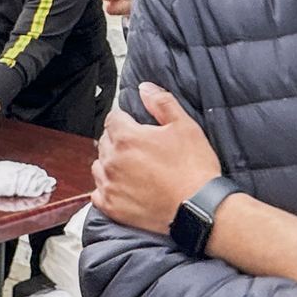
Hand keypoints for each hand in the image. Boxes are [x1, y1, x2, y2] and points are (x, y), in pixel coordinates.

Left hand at [92, 83, 222, 232]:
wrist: (198, 207)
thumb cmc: (194, 169)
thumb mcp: (185, 126)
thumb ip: (161, 103)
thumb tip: (145, 88)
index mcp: (127, 138)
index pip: (113, 118)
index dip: (126, 119)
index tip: (136, 126)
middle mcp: (113, 161)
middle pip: (105, 141)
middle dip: (119, 141)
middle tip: (141, 149)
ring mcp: (110, 185)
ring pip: (99, 166)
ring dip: (111, 164)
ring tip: (132, 168)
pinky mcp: (112, 207)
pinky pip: (98, 193)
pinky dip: (107, 189)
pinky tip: (123, 188)